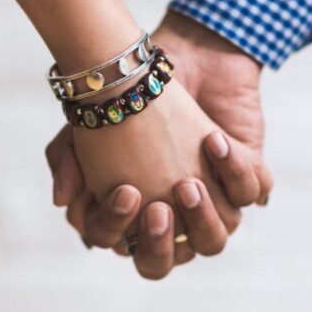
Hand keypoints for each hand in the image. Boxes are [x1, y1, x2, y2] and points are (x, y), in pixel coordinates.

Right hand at [46, 12, 272, 277]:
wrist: (182, 52)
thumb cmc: (131, 95)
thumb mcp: (87, 126)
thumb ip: (66, 162)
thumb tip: (61, 203)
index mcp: (137, 214)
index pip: (127, 246)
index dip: (122, 230)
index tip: (126, 191)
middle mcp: (175, 215)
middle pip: (169, 259)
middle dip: (163, 243)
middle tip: (159, 209)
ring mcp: (212, 200)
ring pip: (215, 240)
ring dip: (204, 218)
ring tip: (188, 183)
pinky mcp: (244, 176)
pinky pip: (250, 194)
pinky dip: (236, 173)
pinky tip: (214, 141)